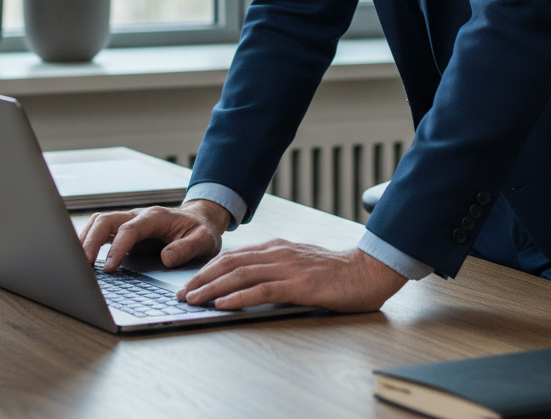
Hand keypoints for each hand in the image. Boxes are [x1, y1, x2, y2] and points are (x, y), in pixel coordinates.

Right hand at [79, 199, 231, 271]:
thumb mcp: (204, 241)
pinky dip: (87, 242)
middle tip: (78, 266)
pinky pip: (101, 232)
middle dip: (90, 241)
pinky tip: (80, 259)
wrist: (201, 222)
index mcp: (156, 217)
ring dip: (84, 240)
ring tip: (73, 264)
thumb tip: (166, 258)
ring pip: (98, 223)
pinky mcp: (124, 232)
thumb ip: (187, 248)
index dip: (117, 248)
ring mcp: (129, 222)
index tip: (109, 269)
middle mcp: (138, 216)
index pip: (129, 229)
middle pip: (105, 220)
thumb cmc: (201, 232)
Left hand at [177, 238, 407, 312]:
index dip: (209, 269)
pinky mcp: (299, 284)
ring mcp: (288, 267)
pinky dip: (238, 296)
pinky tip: (223, 304)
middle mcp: (279, 252)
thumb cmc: (336, 272)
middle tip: (182, 293)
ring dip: (212, 289)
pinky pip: (261, 290)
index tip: (191, 282)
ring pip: (241, 275)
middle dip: (202, 279)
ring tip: (193, 300)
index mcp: (278, 247)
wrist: (367, 271)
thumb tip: (250, 279)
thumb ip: (277, 266)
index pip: (235, 255)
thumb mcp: (301, 262)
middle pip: (231, 263)